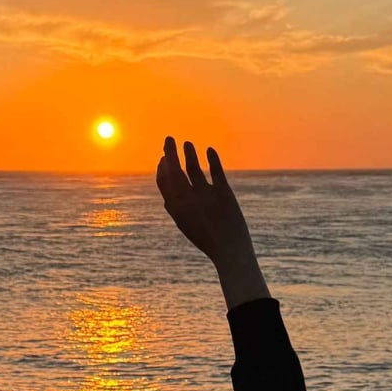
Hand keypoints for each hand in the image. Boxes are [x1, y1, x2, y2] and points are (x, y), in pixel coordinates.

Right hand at [157, 137, 256, 270]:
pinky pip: (216, 171)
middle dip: (170, 153)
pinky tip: (209, 149)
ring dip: (189, 154)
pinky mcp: (223, 193)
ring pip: (193, 168)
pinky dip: (212, 159)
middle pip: (175, 171)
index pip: (164, 182)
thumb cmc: (206, 239)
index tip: (163, 158)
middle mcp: (188, 200)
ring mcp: (205, 196)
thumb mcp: (186, 225)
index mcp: (177, 209)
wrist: (229, 251)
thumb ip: (176, 209)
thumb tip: (166, 198)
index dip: (162, 168)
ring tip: (187, 143)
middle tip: (168, 139)